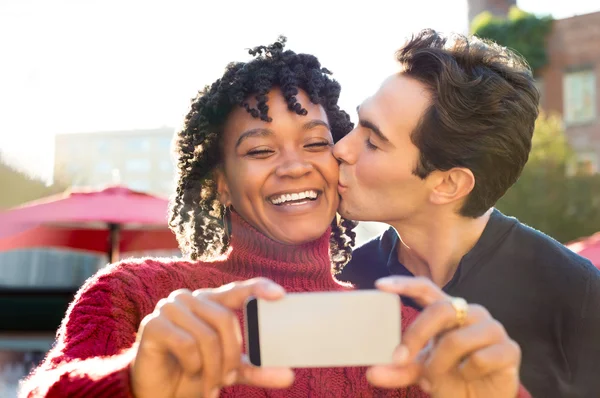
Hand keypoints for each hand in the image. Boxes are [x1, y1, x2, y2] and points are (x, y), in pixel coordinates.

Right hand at [130, 278, 293, 397]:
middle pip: (225, 320)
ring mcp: (170, 308)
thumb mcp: (229, 371)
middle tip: (226, 379)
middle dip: (231, 356)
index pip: (238, 290)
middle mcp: (191, 298)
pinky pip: (186, 344)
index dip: (259, 288)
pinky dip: (193, 365)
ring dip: (212, 368)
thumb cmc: (193, 372)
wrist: (155, 391)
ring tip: (208, 383)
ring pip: (207, 336)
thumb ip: (255, 369)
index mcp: (210, 302)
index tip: (281, 295)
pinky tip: (188, 371)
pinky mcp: (154, 324)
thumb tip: (288, 375)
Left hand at [367, 276, 520, 397]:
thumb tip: (372, 372)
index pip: (426, 288)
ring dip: (440, 363)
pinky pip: (480, 359)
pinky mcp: (510, 349)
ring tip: (436, 378)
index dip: (404, 283)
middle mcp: (470, 313)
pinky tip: (468, 377)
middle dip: (416, 335)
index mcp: (448, 311)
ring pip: (457, 339)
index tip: (380, 285)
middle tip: (399, 359)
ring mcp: (492, 328)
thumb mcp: (420, 372)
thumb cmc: (451, 378)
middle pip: (440, 310)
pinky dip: (466, 374)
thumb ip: (399, 369)